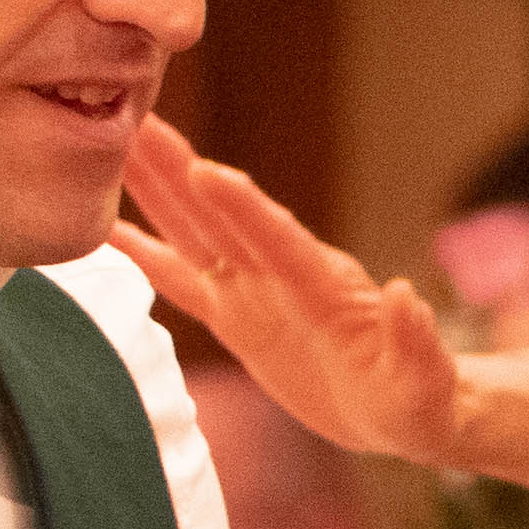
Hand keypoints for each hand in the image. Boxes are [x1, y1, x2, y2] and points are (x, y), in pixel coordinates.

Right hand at [114, 119, 463, 462]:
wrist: (404, 411)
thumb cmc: (421, 401)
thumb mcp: (425, 382)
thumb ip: (416, 342)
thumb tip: (408, 297)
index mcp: (325, 288)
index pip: (279, 241)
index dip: (243, 209)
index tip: (204, 169)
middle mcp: (282, 277)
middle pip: (221, 217)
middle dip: (178, 170)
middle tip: (132, 117)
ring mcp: (255, 292)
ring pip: (194, 233)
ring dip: (154, 191)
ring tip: (107, 146)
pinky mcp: (237, 317)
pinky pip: (181, 282)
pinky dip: (144, 257)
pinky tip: (103, 232)